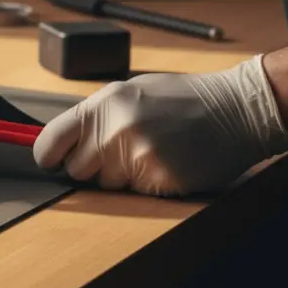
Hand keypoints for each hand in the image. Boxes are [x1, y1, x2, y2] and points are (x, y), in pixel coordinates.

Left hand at [32, 56, 287, 195]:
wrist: (238, 109)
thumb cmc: (183, 99)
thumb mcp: (132, 93)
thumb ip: (95, 117)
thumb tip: (59, 143)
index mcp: (103, 105)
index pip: (49, 142)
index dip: (48, 156)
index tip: (52, 160)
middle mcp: (115, 131)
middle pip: (76, 170)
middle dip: (93, 167)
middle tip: (122, 151)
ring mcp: (138, 158)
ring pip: (107, 186)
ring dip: (123, 177)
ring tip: (153, 152)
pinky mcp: (160, 181)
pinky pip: (136, 195)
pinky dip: (149, 185)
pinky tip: (169, 163)